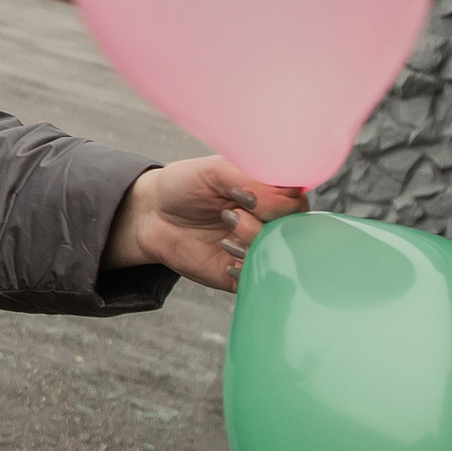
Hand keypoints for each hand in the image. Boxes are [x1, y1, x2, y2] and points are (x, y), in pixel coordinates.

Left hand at [104, 157, 306, 292]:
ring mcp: (261, 247)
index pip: (298, 201)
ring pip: (279, 255)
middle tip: (229, 215)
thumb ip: (253, 179)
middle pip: (294, 230)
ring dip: (251, 244)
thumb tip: (289, 199)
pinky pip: (263, 279)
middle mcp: (273, 221)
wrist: (153, 216)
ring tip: (224, 232)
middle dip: (262, 223)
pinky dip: (246, 269)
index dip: (276, 202)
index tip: (241, 196)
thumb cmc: (185, 186)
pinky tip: (225, 257)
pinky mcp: (248, 273)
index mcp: (272, 192)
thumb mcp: (215, 170)